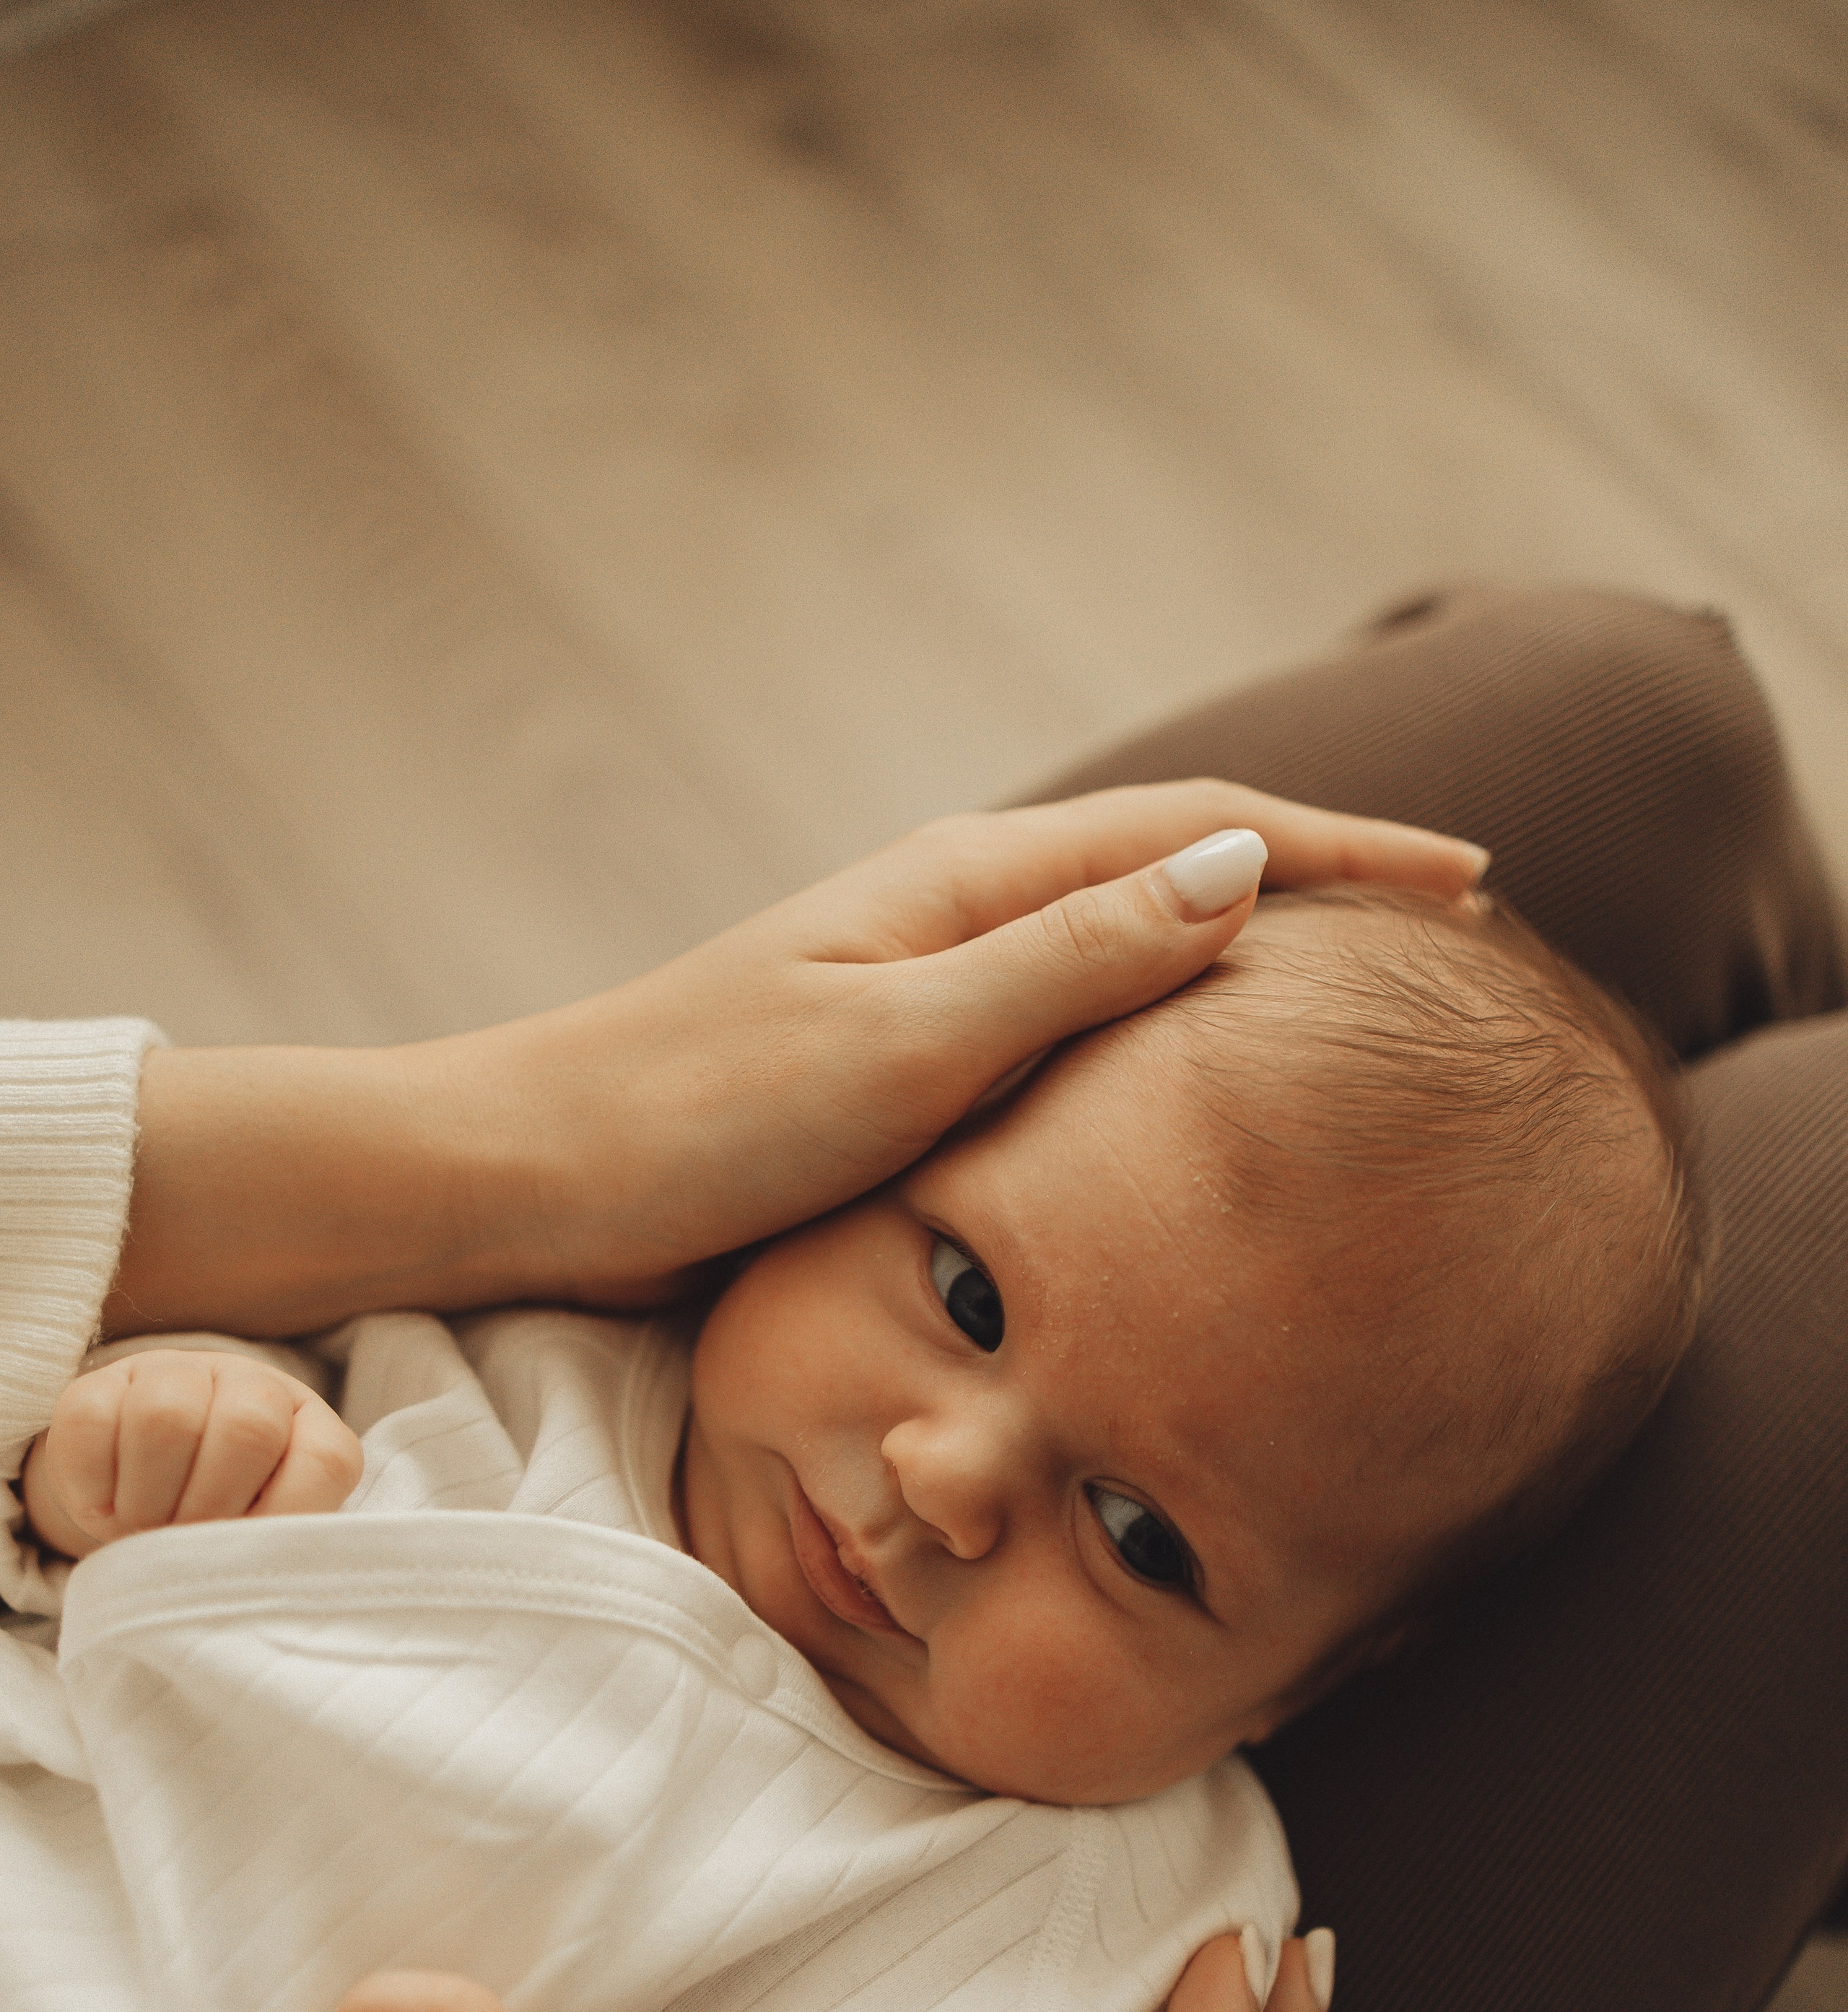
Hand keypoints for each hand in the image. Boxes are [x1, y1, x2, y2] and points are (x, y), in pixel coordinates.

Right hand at [20, 1349, 362, 1560]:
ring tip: (142, 1527)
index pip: (325, 1461)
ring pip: (165, 1417)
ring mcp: (175, 1374)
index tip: (245, 1553)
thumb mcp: (259, 1536)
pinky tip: (105, 1506)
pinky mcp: (99, 1384)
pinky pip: (90, 1420)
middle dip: (210, 1507)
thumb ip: (274, 1546)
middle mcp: (251, 1386)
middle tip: (183, 1540)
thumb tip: (251, 1579)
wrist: (139, 1490)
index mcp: (308, 1426)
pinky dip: (93, 1484)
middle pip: (248, 1429)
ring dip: (148, 1498)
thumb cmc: (217, 1522)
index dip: (284, 1518)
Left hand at [505, 784, 1489, 1306]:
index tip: (1472, 883)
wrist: (537, 1177)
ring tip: (1356, 994)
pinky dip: (1161, 1026)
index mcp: (972, 886)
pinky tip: (1189, 1077)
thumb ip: (1072, 962)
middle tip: (1450, 932)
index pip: (1204, 834)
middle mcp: (961, 915)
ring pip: (1130, 944)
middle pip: (1180, 867)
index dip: (1346, 853)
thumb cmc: (700, 1118)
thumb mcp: (906, 1042)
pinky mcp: (900, 1062)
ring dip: (1248, 950)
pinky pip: (1071, 1022)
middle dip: (1321, 885)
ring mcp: (930, 986)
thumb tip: (1244, 872)